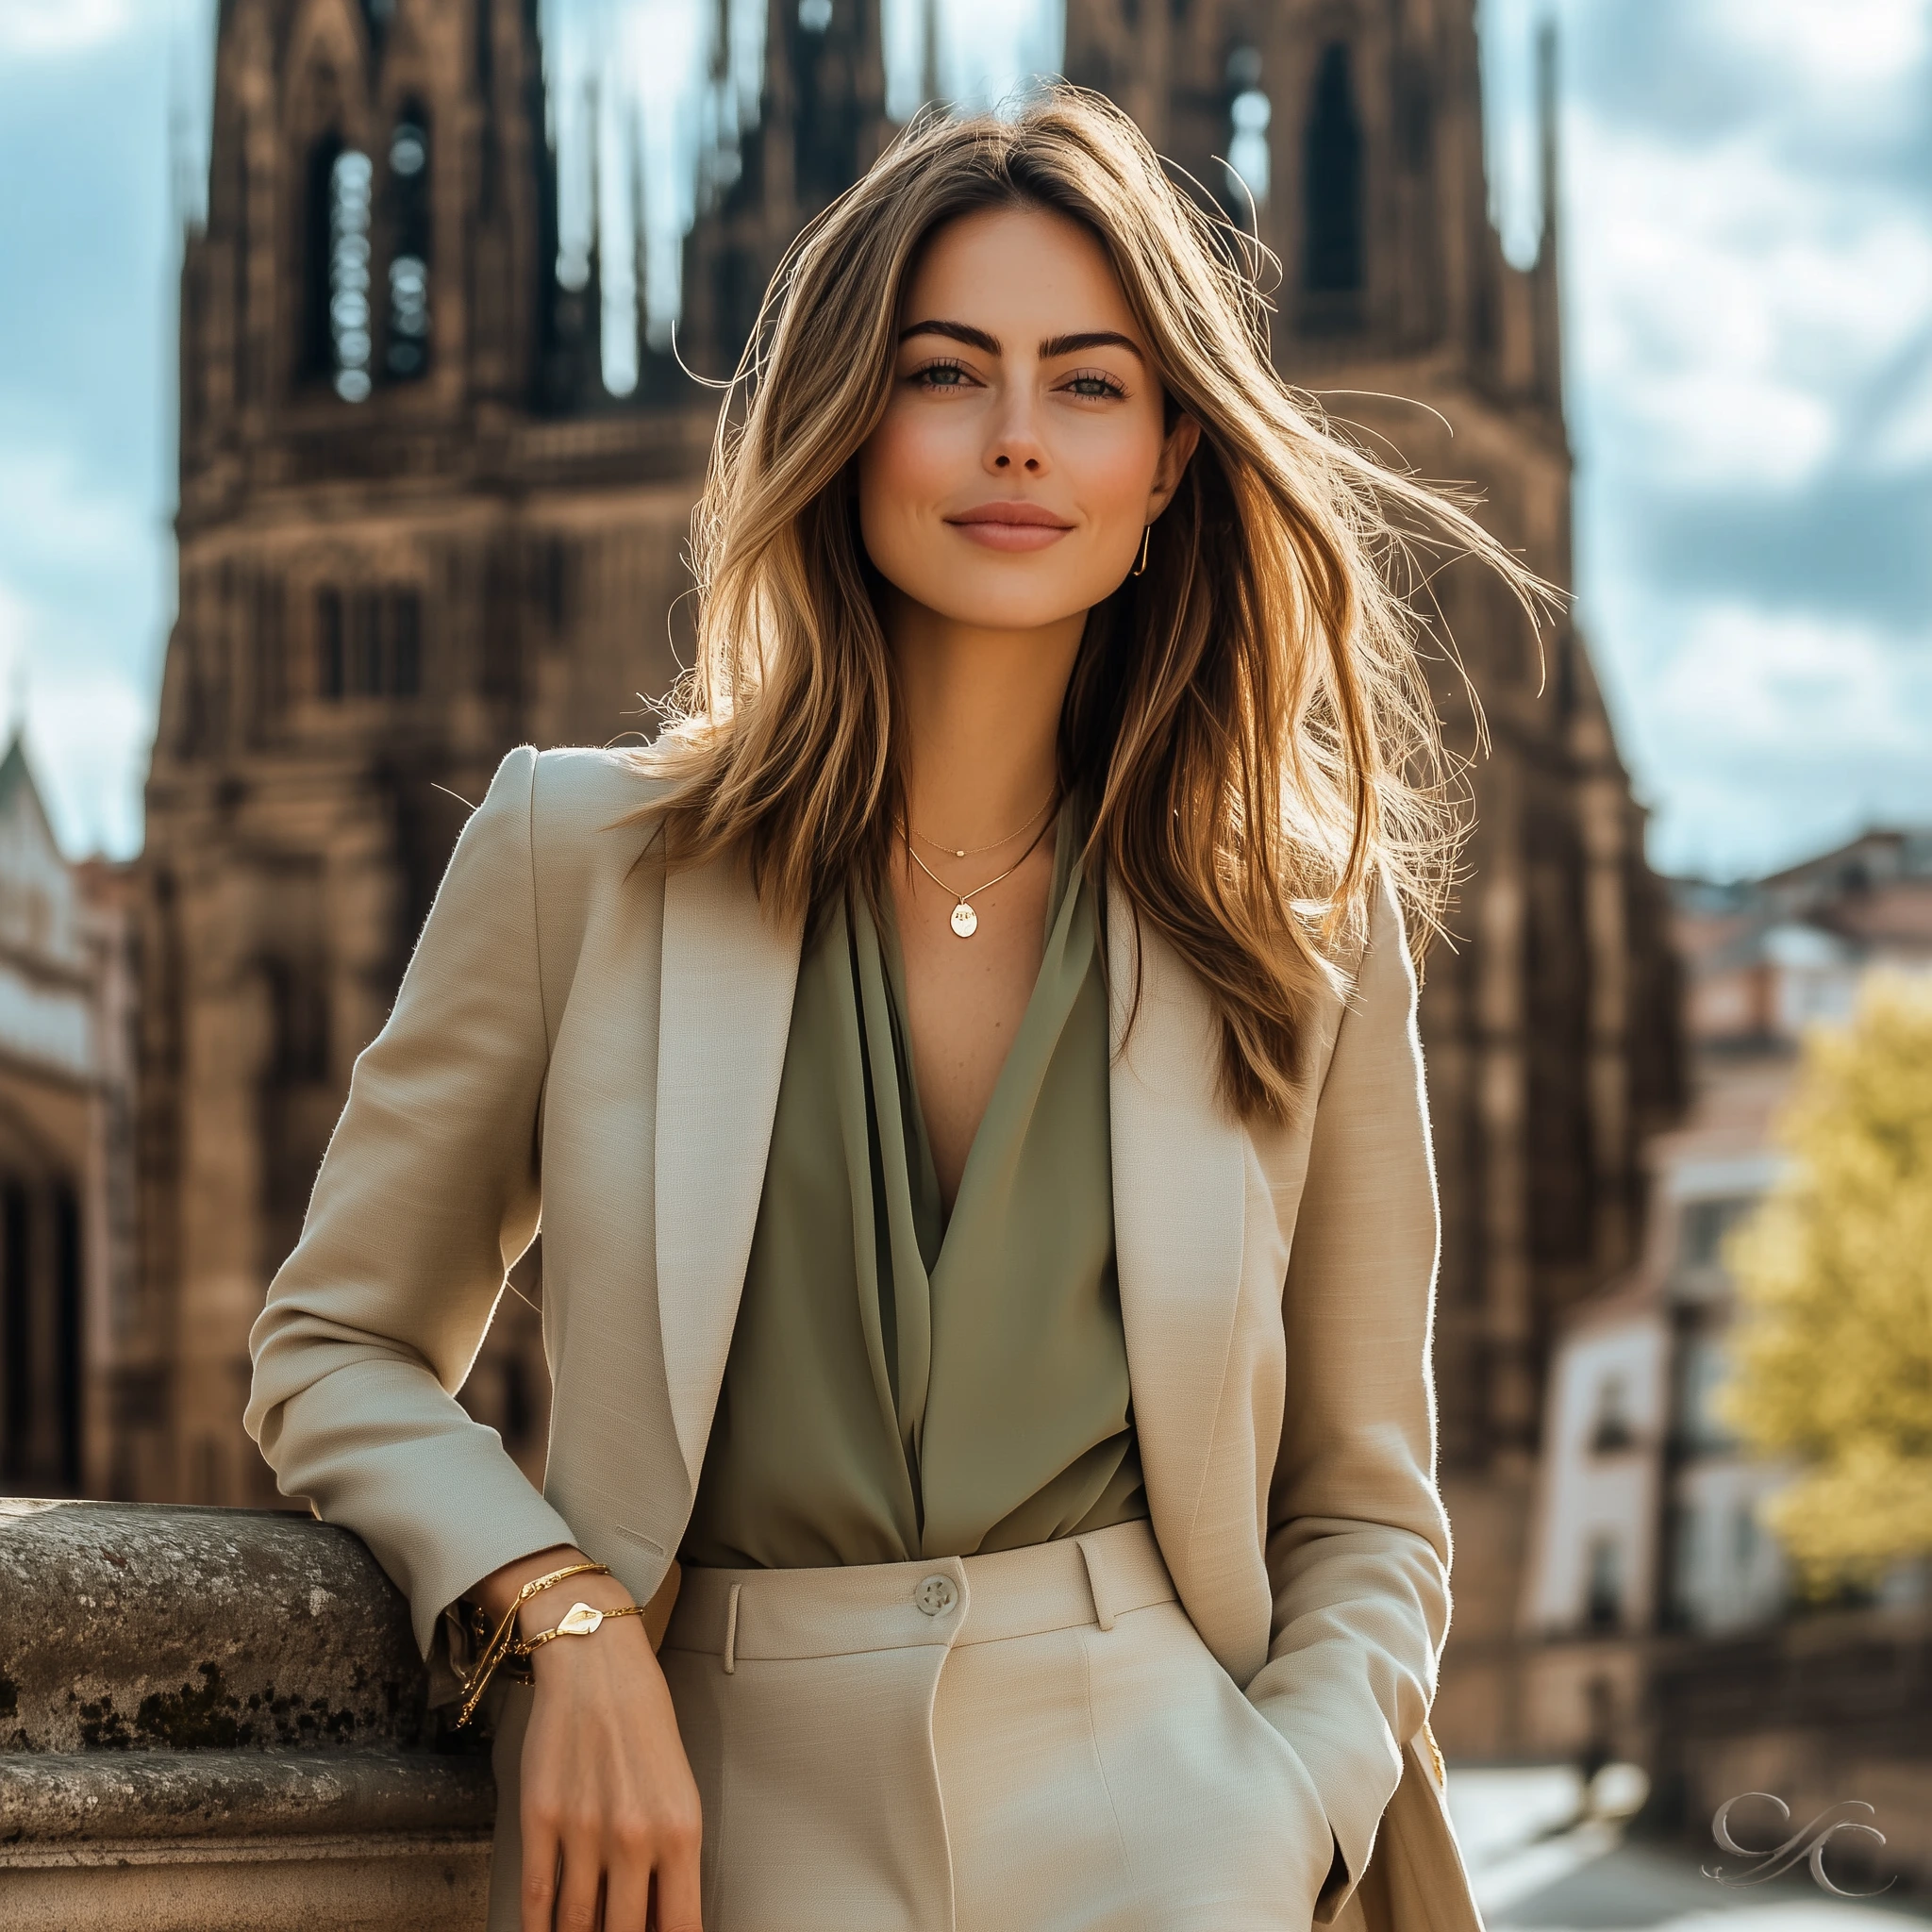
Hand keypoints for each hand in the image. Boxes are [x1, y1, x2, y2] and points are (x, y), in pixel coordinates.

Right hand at [477, 1548, 702, 1931]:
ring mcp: (583, 1831)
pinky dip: (536, 1930)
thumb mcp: (678, 1789)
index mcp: (680, 1831)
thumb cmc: (645, 1722)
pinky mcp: (539, 1821)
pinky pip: (535, 1899)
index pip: (680, 1927)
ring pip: (577, 1926)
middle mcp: (634, 1838)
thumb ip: (671, 1858)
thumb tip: (662, 1919)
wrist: (597, 1663)